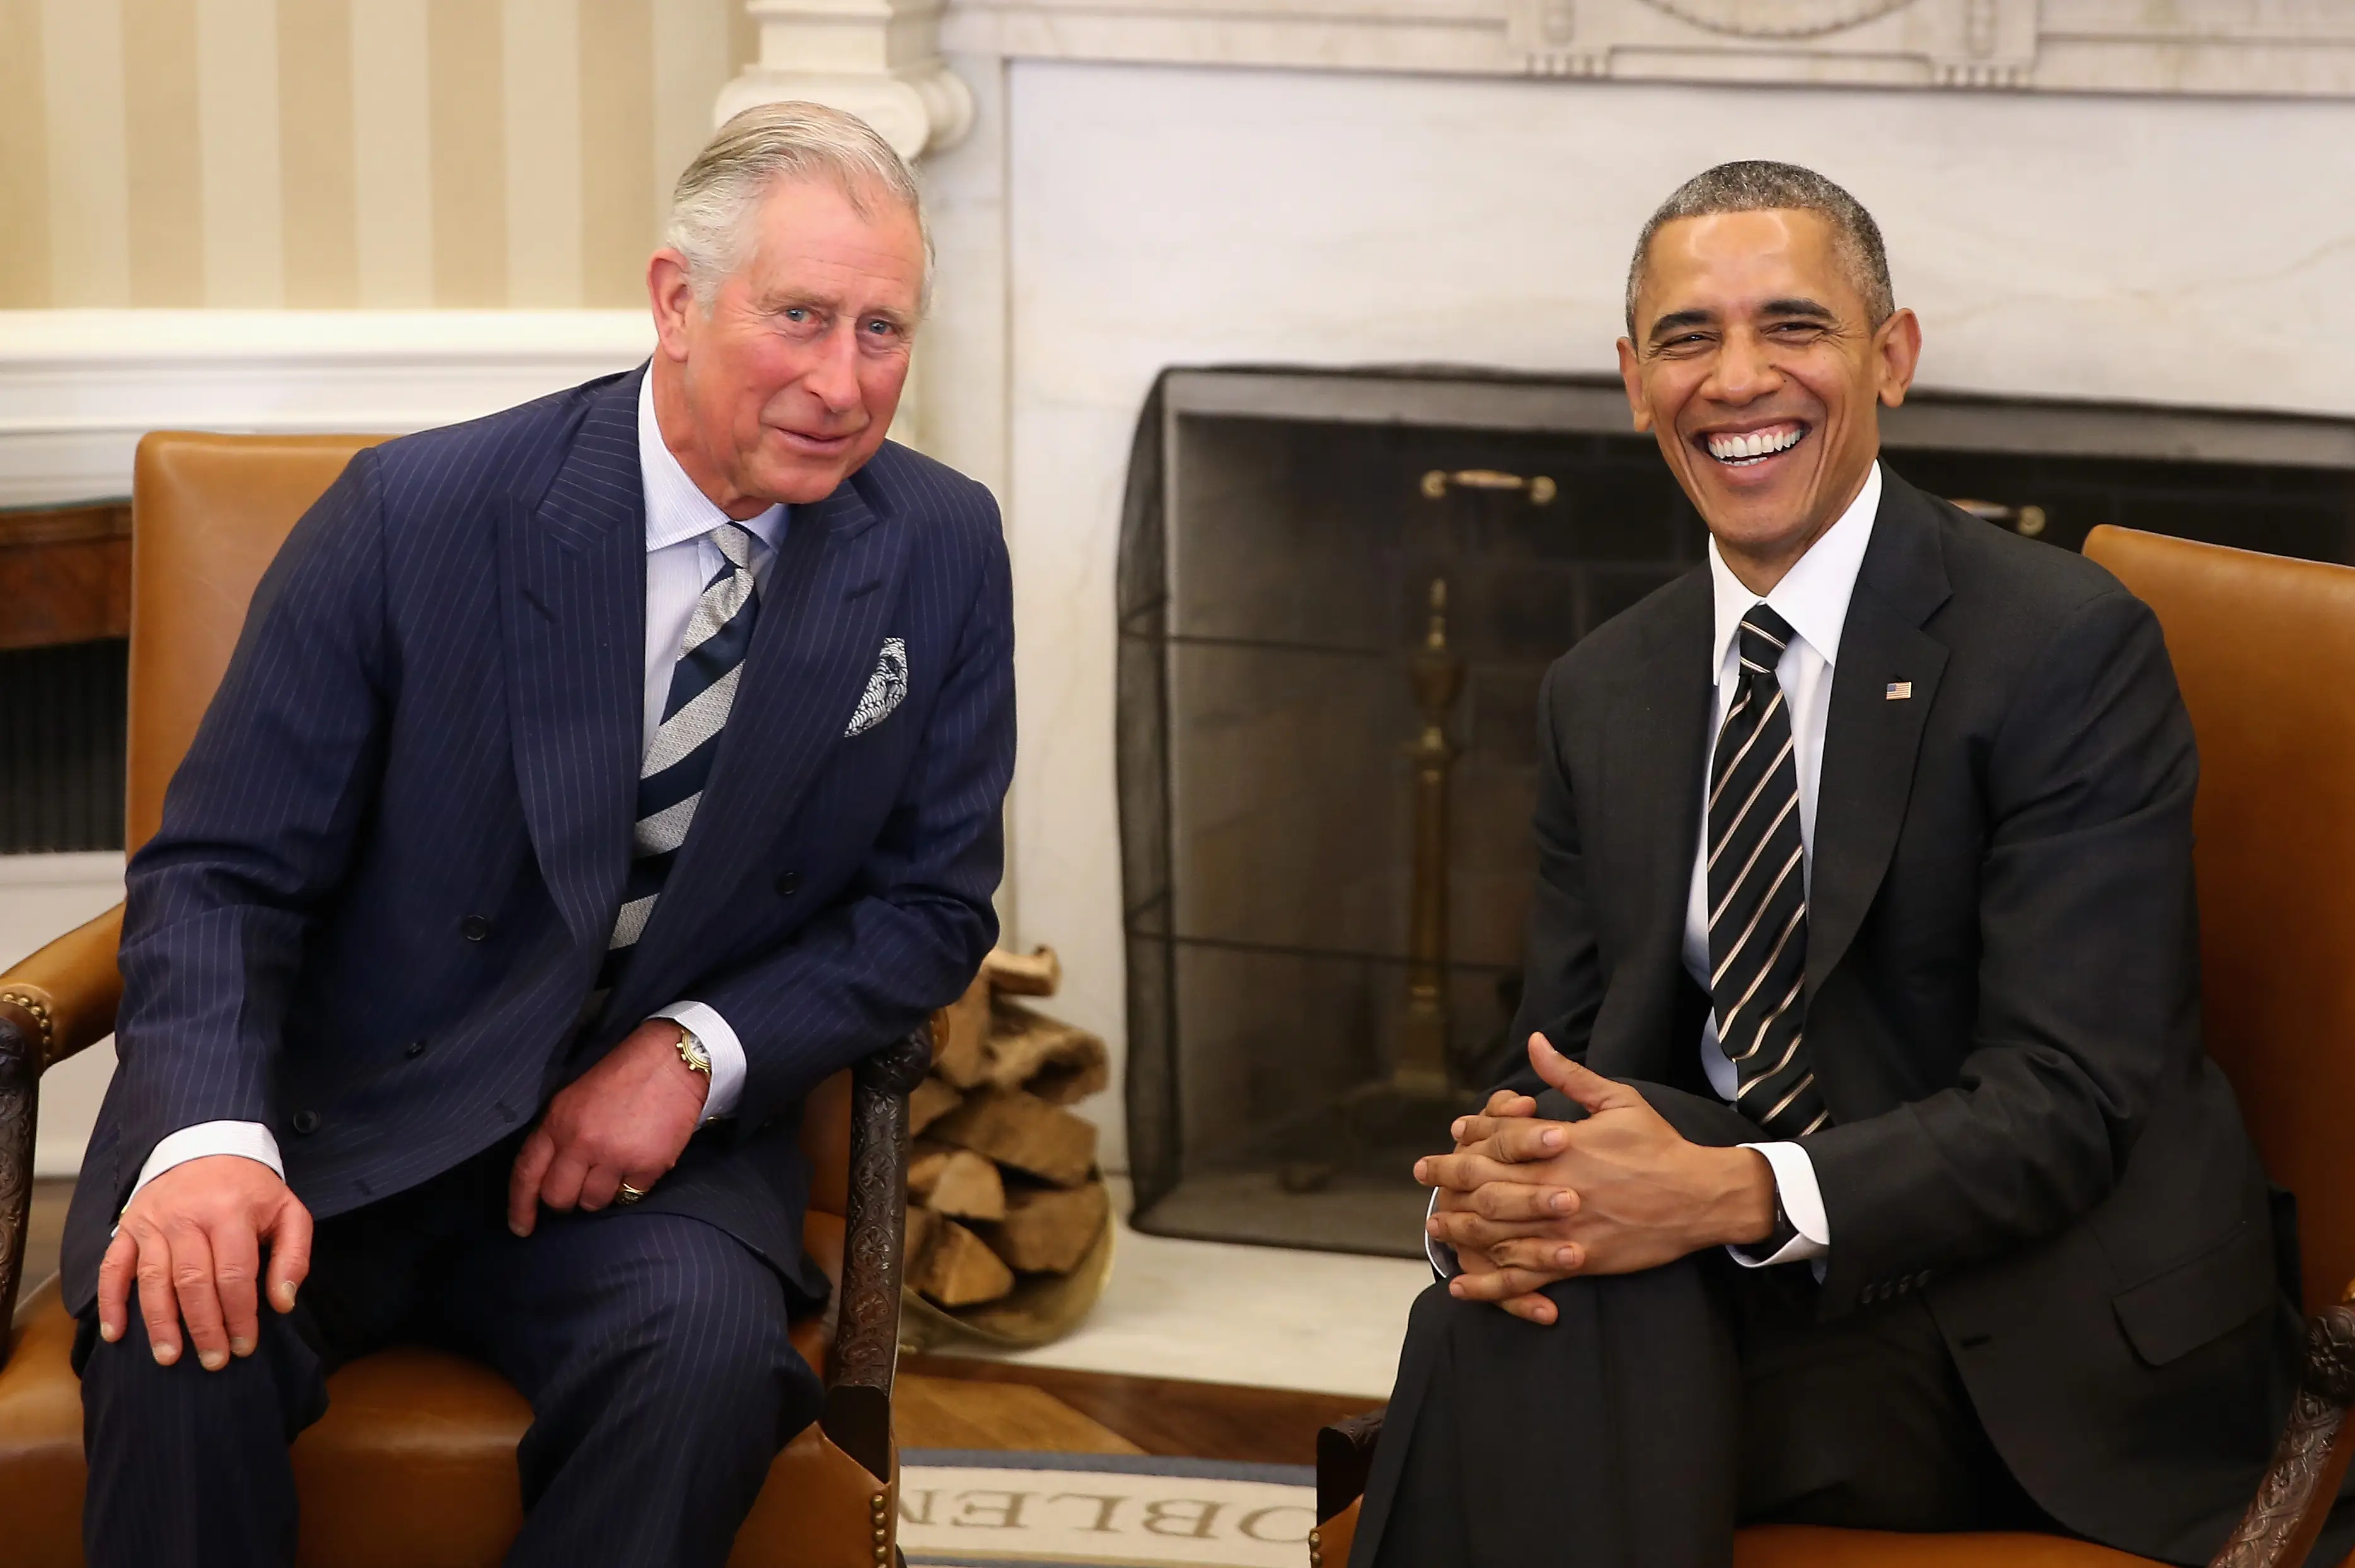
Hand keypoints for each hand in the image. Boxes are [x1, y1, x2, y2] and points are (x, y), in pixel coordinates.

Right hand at [97, 1155, 312, 1369]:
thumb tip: (282, 1303)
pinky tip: (116, 1333)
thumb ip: (293, 1255)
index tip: (244, 1345)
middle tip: (213, 1361)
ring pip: (152, 1280)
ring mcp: (153, 1222)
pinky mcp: (128, 1227)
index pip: (233, 1274)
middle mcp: (186, 1217)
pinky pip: (113, 1267)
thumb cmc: (251, 1188)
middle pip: (192, 1282)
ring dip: (160, 1323)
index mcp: (230, 1212)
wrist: (208, 1144)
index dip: (239, 1314)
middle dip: (204, 1327)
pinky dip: (111, 1302)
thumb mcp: (288, 1211)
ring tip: (169, 1357)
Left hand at [508, 1020, 709, 1235]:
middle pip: (559, 1198)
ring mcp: (616, 1155)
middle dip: (567, 1200)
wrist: (672, 1059)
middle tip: (581, 1188)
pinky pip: (631, 1195)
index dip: (520, 1206)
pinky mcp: (648, 1164)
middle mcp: (582, 1141)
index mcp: (558, 1120)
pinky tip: (639, 1161)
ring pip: (594, 1203)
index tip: (520, 1228)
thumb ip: (558, 1134)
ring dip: (602, 1193)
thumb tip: (550, 1176)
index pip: (527, 1172)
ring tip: (615, 1168)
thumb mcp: (575, 1098)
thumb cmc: (623, 1075)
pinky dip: (633, 1185)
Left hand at [1418, 1034, 1775, 1318]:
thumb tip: (1535, 1042)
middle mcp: (1556, 1186)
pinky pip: (1524, 1275)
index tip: (1455, 1130)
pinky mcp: (1578, 1261)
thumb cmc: (1659, 1145)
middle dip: (1449, 1176)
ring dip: (1459, 1227)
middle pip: (1486, 1182)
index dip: (1474, 1132)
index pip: (1502, 1136)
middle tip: (1423, 1172)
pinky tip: (1462, 1283)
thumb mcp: (1618, 1100)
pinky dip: (1490, 1282)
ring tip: (1435, 1223)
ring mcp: (1564, 1227)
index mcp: (1564, 1144)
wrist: (1700, 1197)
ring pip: (1496, 1230)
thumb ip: (1569, 1075)